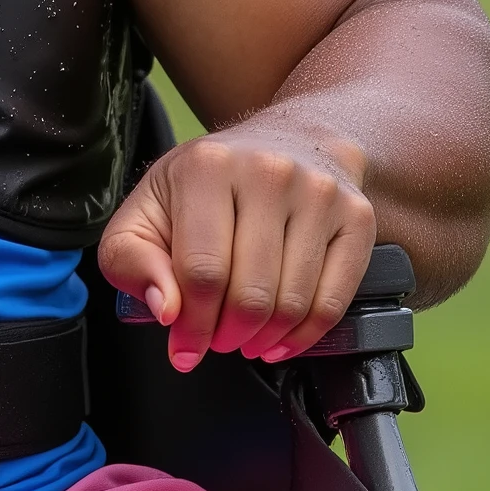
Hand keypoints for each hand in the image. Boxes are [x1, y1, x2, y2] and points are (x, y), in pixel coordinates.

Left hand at [97, 124, 375, 373]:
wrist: (286, 141)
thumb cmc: (207, 185)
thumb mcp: (145, 211)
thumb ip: (132, 261)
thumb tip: (165, 309)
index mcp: (208, 168)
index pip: (201, 271)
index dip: (191, 325)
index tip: (184, 349)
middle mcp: (270, 173)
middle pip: (250, 293)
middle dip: (227, 335)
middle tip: (217, 341)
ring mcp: (320, 193)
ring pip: (293, 302)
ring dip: (264, 339)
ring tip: (246, 338)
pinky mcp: (357, 216)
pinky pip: (335, 300)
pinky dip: (305, 335)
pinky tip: (281, 339)